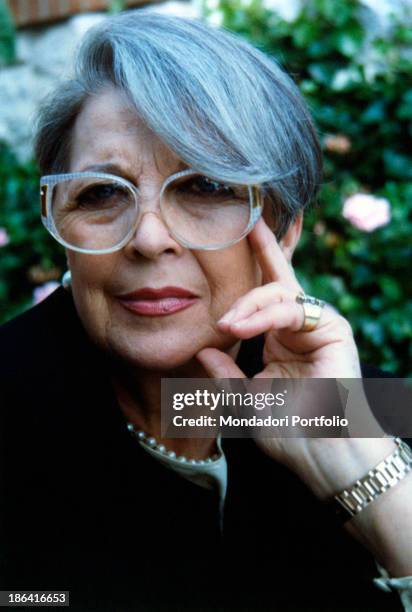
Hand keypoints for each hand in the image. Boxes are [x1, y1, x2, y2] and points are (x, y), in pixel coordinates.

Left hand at [196, 218, 384, 493]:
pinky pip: (291, 310)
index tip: (235, 241)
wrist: (323, 455)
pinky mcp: (332, 329)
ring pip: (280, 294)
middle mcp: (297, 327)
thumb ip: (226, 375)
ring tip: (227, 323)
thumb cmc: (290, 432)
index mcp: (278, 341)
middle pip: (278, 279)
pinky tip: (240, 326)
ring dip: (249, 304)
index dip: (252, 270)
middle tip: (246, 223)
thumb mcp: (246, 402)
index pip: (262, 299)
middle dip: (263, 250)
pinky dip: (264, 315)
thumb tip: (203, 349)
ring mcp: (315, 325)